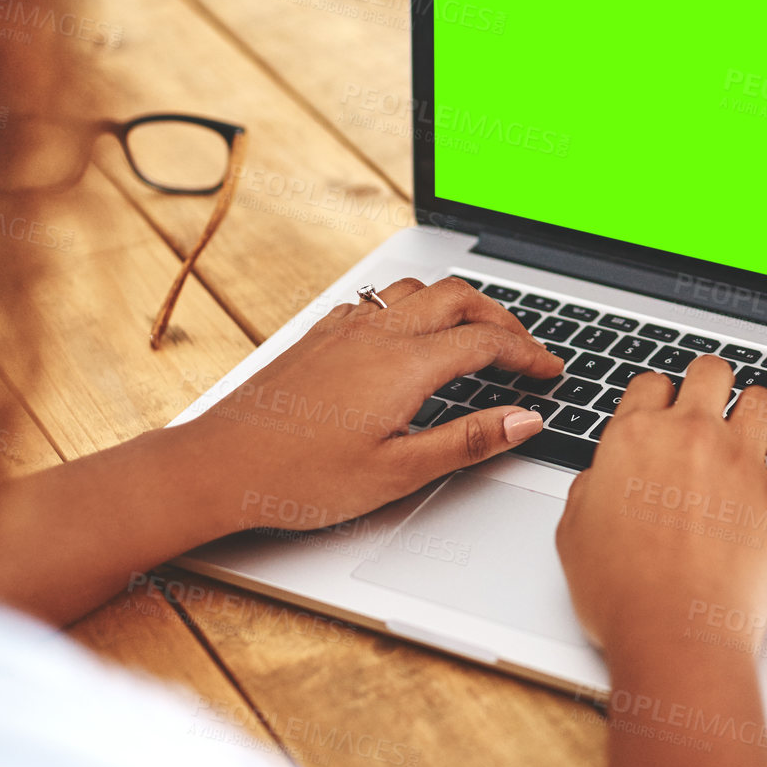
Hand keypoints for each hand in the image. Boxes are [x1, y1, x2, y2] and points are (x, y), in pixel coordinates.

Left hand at [185, 276, 563, 533]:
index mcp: (406, 364)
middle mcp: (378, 333)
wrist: (216, 467)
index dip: (528, 354)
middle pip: (459, 297)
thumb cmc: (298, 477)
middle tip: (523, 349)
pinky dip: (412, 306)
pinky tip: (408, 334)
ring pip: (417, 289)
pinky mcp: (319, 335)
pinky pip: (378, 300)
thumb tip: (525, 419)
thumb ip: (469, 440)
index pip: (487, 341)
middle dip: (501, 317)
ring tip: (475, 333)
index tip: (550, 371)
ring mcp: (345, 328)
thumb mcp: (399, 472)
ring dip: (457, 303)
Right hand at [555, 356, 766, 661]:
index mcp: (634, 437)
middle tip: (710, 406)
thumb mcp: (573, 533)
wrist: (673, 632)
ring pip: (762, 399)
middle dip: (710, 384)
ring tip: (753, 429)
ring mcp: (740, 461)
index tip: (662, 411)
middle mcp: (690, 436)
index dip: (657, 396)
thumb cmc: (621, 593)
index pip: (651, 383)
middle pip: (710, 372)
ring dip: (757, 410)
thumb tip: (602, 476)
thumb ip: (589, 488)